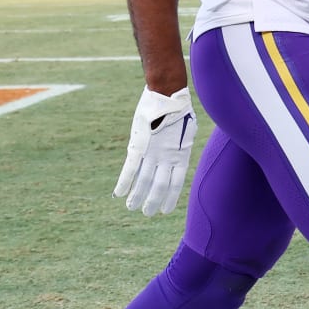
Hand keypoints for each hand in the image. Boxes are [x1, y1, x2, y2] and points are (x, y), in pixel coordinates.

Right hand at [114, 87, 194, 215]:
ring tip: (132, 207)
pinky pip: (130, 168)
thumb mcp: (188, 131)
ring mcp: (152, 153)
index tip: (165, 211)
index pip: (176, 183)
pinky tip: (119, 194)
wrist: (167, 95)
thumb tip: (181, 151)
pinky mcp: (138, 146)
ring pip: (143, 181)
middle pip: (159, 186)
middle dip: (152, 202)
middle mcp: (167, 158)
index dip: (170, 198)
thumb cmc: (179, 110)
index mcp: (181, 156)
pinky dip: (124, 182)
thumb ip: (182, 145)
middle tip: (147, 213)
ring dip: (137, 196)